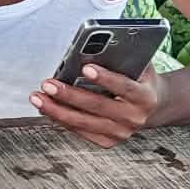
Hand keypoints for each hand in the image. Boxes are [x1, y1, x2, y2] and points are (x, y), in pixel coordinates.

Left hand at [31, 65, 161, 147]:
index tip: (85, 67)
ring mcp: (120, 132)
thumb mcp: (138, 65)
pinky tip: (46, 108)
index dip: (105, 78)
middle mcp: (134, 118)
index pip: (124, 87)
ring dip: (56, 110)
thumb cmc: (138, 78)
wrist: (152, 105)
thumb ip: (121, 58)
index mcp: (144, 97)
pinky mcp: (108, 141)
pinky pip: (79, 130)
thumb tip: (92, 47)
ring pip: (83, 122)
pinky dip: (61, 119)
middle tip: (47, 83)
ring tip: (38, 97)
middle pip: (97, 106)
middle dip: (69, 94)